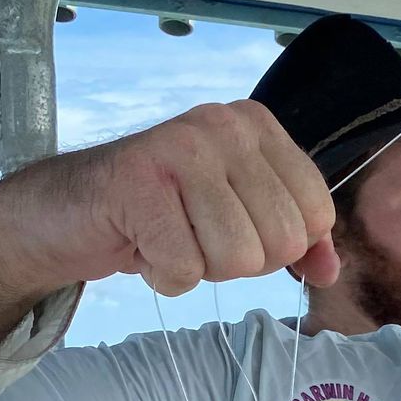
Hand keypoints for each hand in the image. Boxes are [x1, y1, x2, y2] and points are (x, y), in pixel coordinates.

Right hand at [0, 101, 338, 349]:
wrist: (70, 213)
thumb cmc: (163, 215)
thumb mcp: (240, 219)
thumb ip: (296, 240)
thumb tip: (330, 269)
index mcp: (258, 126)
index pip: (317, 215)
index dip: (277, 245)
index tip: (229, 225)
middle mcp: (224, 124)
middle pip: (281, 241)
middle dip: (237, 260)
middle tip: (193, 235)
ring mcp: (181, 148)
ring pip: (237, 258)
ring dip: (199, 268)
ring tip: (168, 237)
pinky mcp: (140, 184)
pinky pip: (186, 270)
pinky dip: (164, 276)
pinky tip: (142, 245)